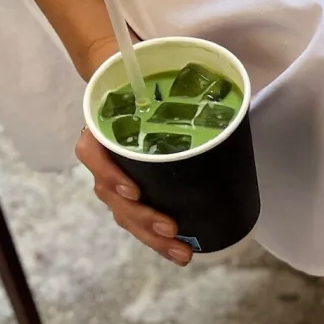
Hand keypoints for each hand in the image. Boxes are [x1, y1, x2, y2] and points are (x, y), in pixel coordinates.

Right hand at [74, 37, 191, 265]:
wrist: (131, 83)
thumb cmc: (145, 79)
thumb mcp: (155, 72)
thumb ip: (178, 74)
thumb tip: (231, 80)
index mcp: (100, 127)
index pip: (92, 154)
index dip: (110, 175)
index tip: (135, 191)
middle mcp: (103, 155)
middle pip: (112, 197)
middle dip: (142, 219)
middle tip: (172, 228)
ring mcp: (116, 176)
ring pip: (125, 214)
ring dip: (151, 237)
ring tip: (182, 252)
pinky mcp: (133, 190)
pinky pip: (138, 219)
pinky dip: (157, 238)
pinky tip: (180, 251)